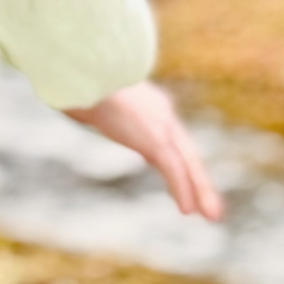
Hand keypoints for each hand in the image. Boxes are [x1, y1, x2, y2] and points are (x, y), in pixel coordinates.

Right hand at [63, 80, 223, 220]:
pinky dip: (182, 190)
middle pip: (186, 150)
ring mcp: (161, 124)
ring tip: (211, 215)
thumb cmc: (77, 74)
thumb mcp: (87, 90)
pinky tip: (188, 210)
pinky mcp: (155, 138)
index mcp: (148, 99)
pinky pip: (174, 170)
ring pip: (188, 163)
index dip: (178, 156)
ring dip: (200, 191)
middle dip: (199, 179)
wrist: (86, 69)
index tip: (185, 175)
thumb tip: (70, 106)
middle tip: (212, 206)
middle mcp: (161, 111)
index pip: (168, 132)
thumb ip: (88, 103)